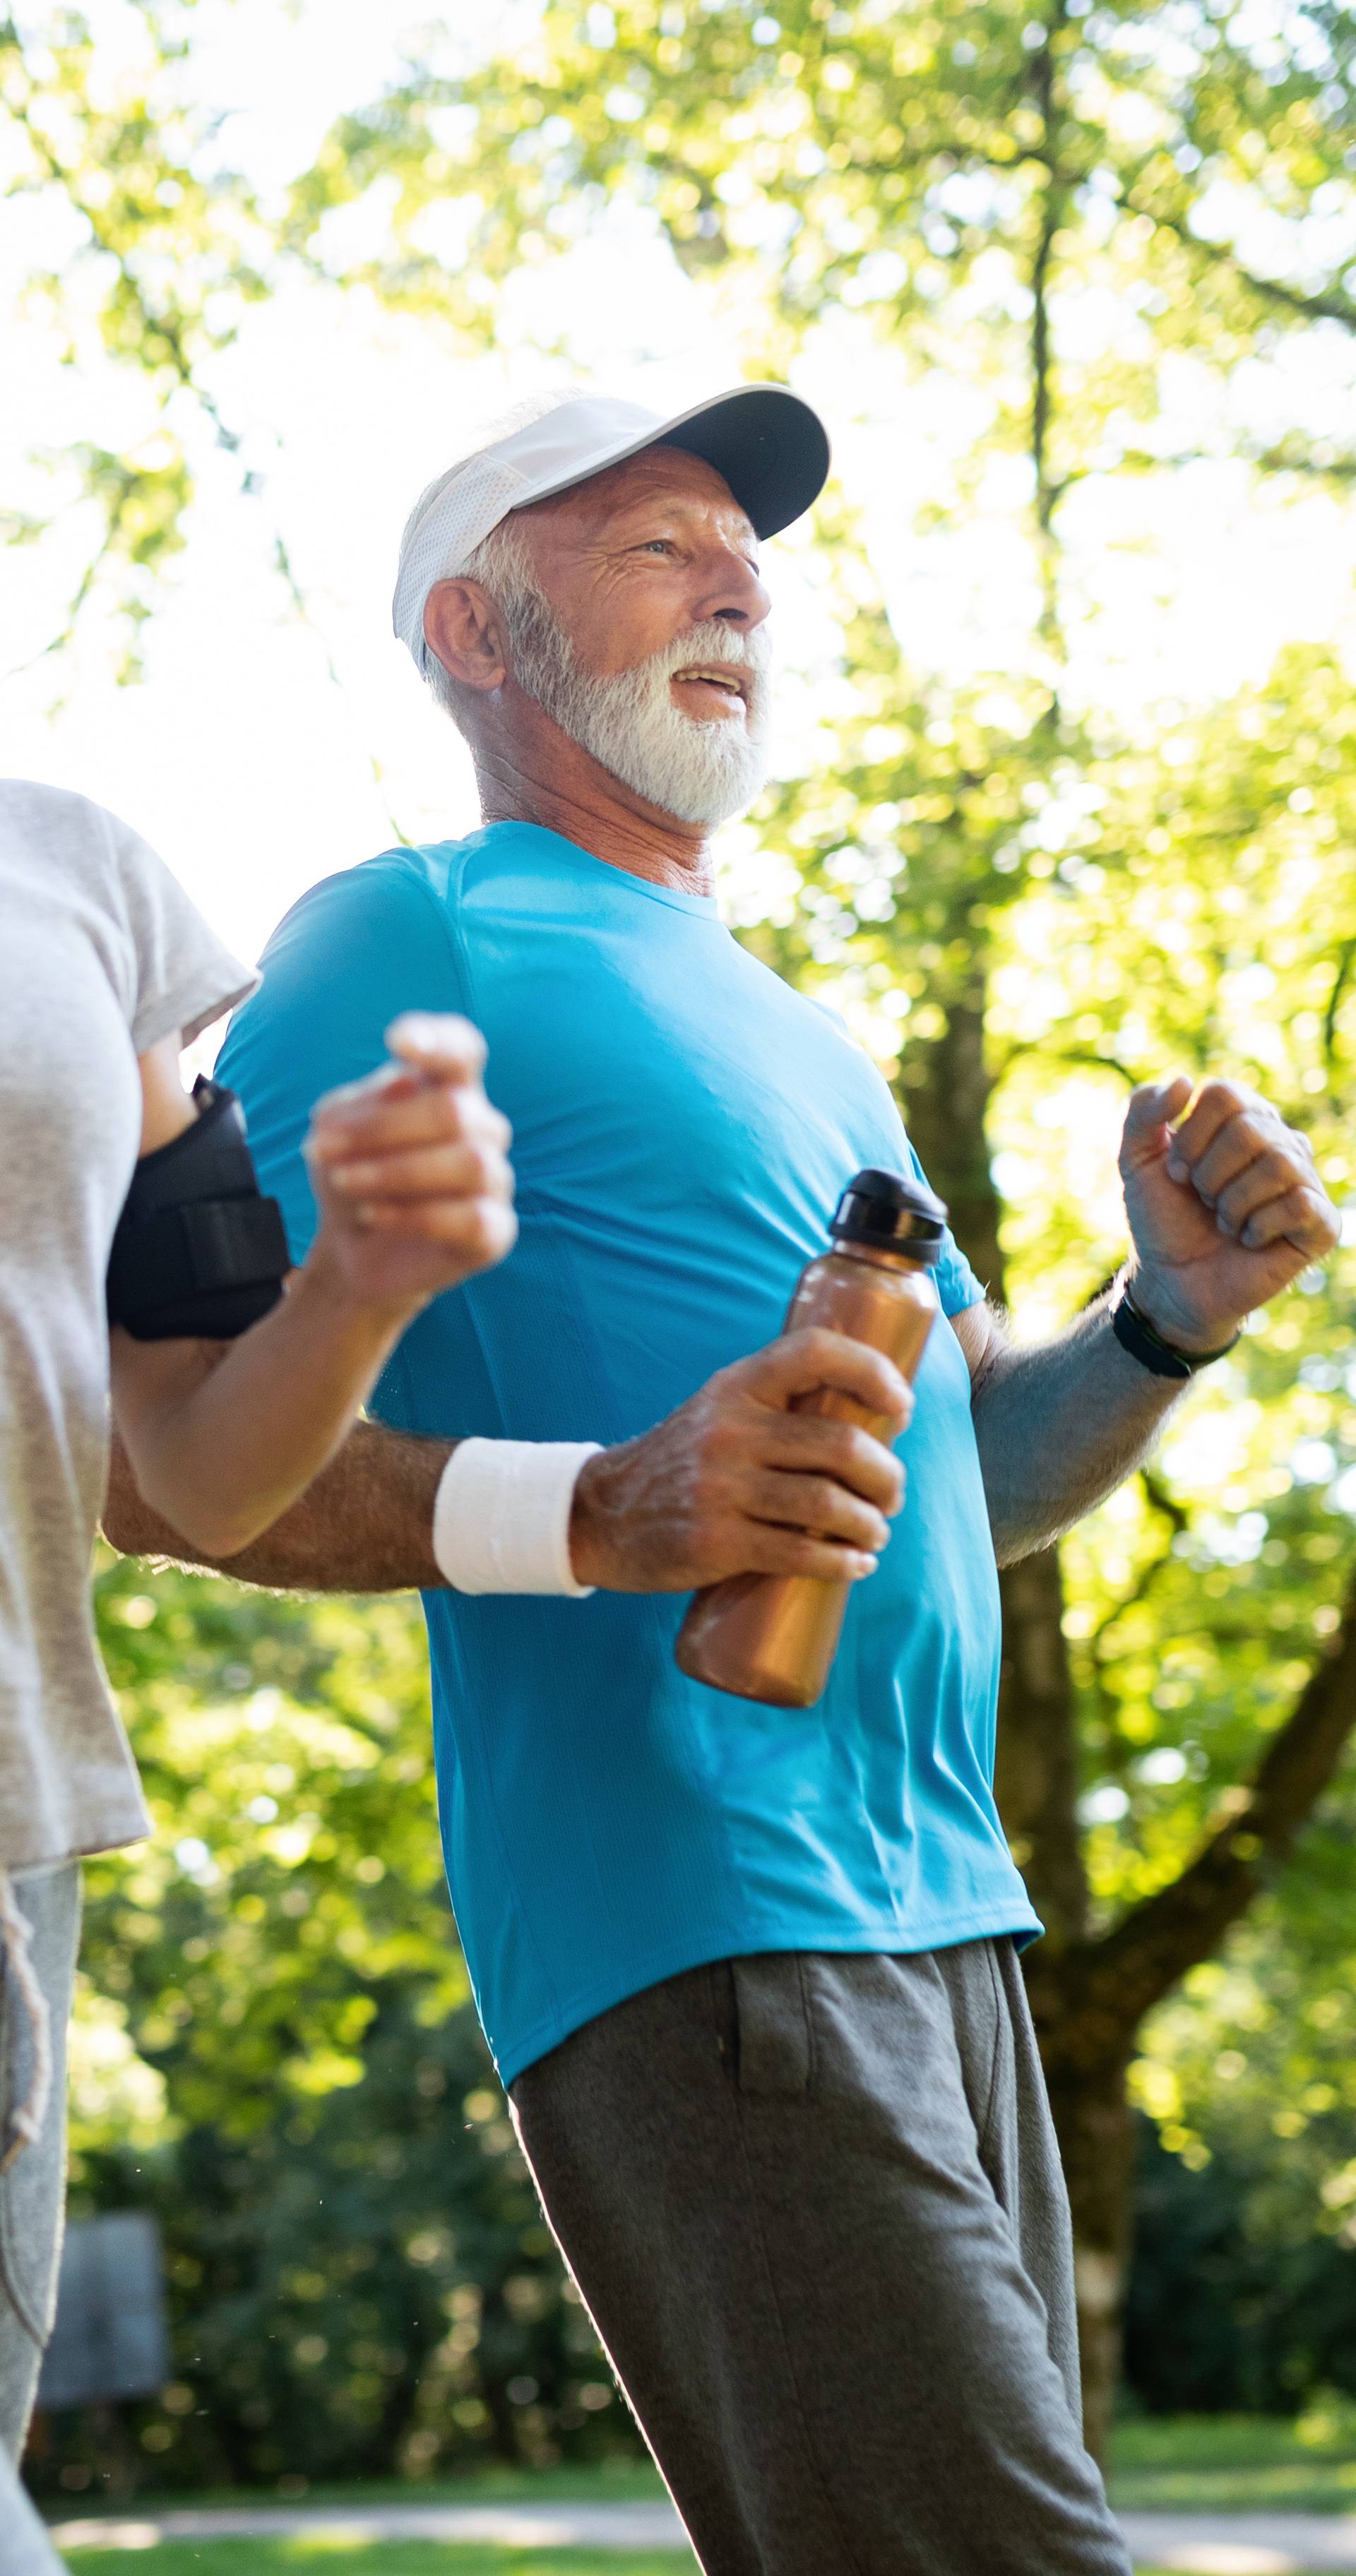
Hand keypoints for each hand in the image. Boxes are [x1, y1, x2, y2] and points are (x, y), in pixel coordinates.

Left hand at [305, 1013, 516, 1321]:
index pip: (461, 1050)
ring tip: (344, 1181)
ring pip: (470, 1162)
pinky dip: (414, 1216)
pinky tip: (373, 1214)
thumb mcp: (333, 1131)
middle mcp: (482, 1127)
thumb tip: (404, 1086)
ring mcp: (495, 1179)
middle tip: (323, 1149)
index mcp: (448, 1088)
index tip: (396, 1041)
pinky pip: (471, 1218)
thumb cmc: (350, 1173)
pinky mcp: (495, 1231)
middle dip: (381, 1129)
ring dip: (393, 1172)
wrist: (352, 1248)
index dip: (439, 1041)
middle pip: (453, 1110)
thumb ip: (360, 1105)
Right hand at [568, 1326, 912, 1592]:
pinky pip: (799, 1554)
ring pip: (826, 1504)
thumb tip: (877, 1418)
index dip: (872, 1371)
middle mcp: (729, 1431)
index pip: (814, 1353)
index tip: (902, 1405)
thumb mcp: (720, 1411)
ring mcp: (720, 1489)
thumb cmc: (684, 1462)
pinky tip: (857, 1563)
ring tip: (876, 1531)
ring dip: (870, 1523)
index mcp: (736, 1387)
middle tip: (892, 1494)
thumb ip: (780, 1403)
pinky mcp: (715, 1543)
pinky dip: (842, 1562)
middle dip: (886, 1475)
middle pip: (839, 1445)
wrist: (602, 1514)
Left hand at [1120, 1074, 1338, 1350]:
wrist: (1172, 1282)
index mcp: (1243, 1118)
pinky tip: (1249, 1239)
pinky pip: (1299, 1204)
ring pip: (1278, 1164)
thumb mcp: (1135, 1160)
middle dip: (1208, 1174)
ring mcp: (1305, 1181)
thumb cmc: (1162, 1218)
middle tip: (1203, 1200)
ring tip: (1225, 1221)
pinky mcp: (1320, 1224)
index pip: (1224, 1095)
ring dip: (1232, 1202)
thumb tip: (1187, 1082)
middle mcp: (1281, 1141)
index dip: (1190, 1138)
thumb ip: (1143, 1110)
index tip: (1177, 1173)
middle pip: (1249, 1129)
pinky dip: (1258, 1227)